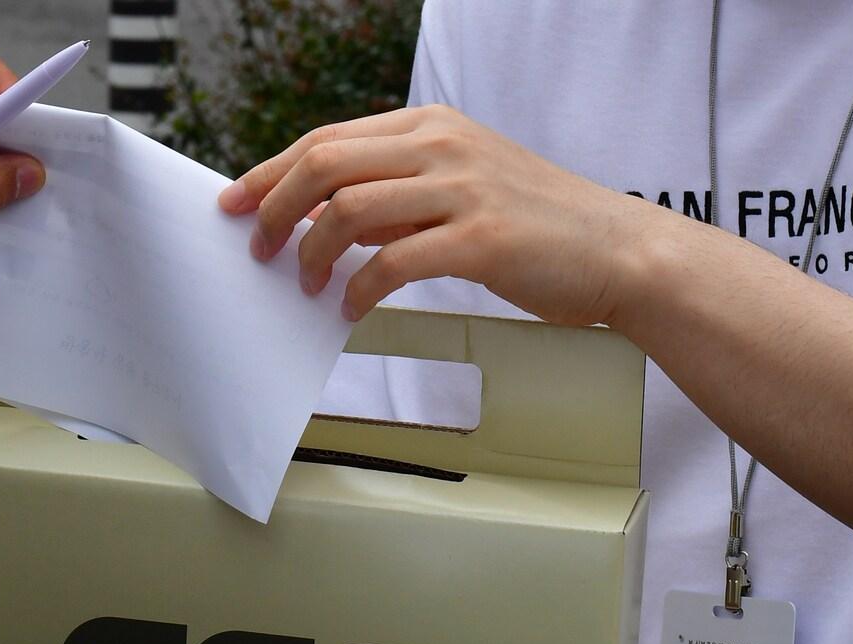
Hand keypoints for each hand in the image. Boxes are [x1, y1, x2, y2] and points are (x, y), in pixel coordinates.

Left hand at [218, 104, 663, 325]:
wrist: (617, 249)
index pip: (329, 139)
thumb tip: (330, 220)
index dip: (271, 171)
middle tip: (259, 249)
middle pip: (324, 163)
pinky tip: (352, 308)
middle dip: (275, 209)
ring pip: (348, 209)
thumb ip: (400, 193)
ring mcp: (462, 188)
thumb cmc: (538, 226)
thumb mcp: (463, 186)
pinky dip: (359, 289)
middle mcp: (442, 145)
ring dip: (311, 253)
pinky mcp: (480, 238)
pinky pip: (392, 262)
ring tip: (307, 284)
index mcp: (432, 126)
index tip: (236, 202)